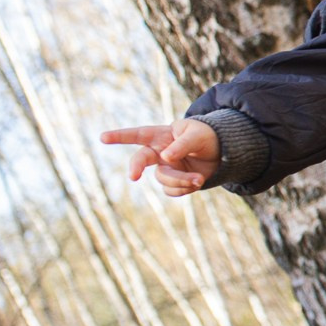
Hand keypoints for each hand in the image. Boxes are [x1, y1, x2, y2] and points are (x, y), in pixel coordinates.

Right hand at [102, 119, 221, 196]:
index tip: (103, 137)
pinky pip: (172, 190)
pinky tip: (197, 181)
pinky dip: (185, 189)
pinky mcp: (173, 182)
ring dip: (181, 181)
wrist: (222, 153)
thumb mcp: (197, 135)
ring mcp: (165, 168)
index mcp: (162, 136)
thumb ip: (182, 144)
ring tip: (199, 178)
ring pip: (163, 179)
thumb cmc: (206, 137)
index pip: (139, 135)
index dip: (120, 136)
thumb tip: (165, 158)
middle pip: (141, 160)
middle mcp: (159, 153)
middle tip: (133, 176)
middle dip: (136, 167)